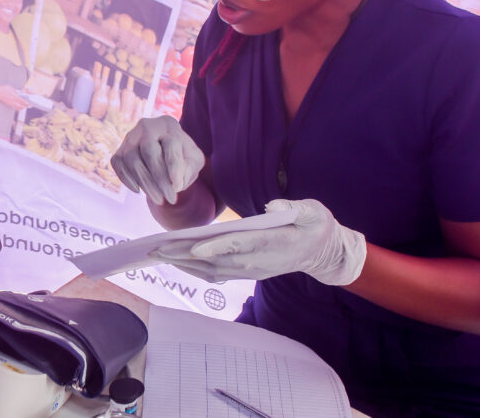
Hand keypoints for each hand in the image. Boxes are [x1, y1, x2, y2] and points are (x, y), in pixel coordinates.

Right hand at [0, 84, 31, 110]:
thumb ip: (15, 91)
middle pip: (20, 106)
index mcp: (14, 96)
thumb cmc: (3, 89)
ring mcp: (10, 103)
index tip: (28, 103)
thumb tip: (19, 93)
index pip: (21, 101)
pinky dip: (17, 108)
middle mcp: (12, 101)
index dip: (25, 103)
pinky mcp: (8, 104)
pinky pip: (14, 107)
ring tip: (23, 107)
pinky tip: (18, 107)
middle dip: (24, 106)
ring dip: (21, 108)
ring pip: (17, 107)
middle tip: (27, 106)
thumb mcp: (11, 88)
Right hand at [110, 115, 204, 204]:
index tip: (178, 187)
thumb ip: (190, 168)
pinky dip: (126, 178)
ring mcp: (130, 137)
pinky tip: (138, 190)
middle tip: (170, 198)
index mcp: (169, 125)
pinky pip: (118, 163)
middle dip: (160, 179)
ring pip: (132, 159)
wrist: (164, 153)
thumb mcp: (193, 161)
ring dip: (145, 183)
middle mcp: (147, 126)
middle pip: (149, 151)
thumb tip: (177, 181)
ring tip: (158, 199)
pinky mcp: (119, 150)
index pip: (171, 143)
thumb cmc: (182, 156)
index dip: (174, 167)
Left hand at [153, 199, 366, 285]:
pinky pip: (215, 274)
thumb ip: (293, 207)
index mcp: (272, 244)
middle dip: (184, 255)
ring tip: (158, 254)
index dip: (215, 248)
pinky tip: (176, 260)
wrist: (324, 253)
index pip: (239, 246)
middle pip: (216, 260)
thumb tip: (272, 206)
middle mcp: (258, 262)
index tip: (193, 247)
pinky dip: (193, 269)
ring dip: (183, 264)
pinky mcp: (247, 272)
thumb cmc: (316, 226)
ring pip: (211, 270)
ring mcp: (252, 270)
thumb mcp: (313, 211)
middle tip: (155, 249)